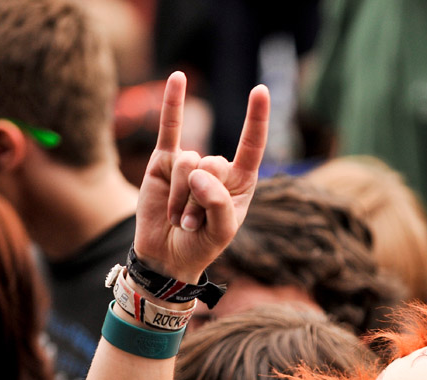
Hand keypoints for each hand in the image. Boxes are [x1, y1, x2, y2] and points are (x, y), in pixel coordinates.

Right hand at [133, 71, 269, 284]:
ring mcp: (191, 162)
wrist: (167, 255)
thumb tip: (199, 171)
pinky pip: (170, 128)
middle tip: (191, 224)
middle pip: (211, 165)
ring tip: (178, 219)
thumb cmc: (200, 245)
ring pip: (187, 164)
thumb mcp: (220, 234)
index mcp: (240, 183)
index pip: (251, 147)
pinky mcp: (165, 160)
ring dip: (180, 198)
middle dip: (198, 199)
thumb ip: (218, 204)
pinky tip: (178, 77)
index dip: (256, 119)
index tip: (261, 90)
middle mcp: (218, 169)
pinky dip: (173, 103)